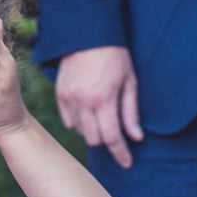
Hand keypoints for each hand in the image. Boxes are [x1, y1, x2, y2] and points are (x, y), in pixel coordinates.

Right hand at [54, 45, 141, 168]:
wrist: (88, 33)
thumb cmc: (114, 55)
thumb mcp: (129, 81)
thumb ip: (131, 112)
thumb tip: (136, 137)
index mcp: (103, 99)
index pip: (111, 137)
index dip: (121, 153)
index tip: (127, 163)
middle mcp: (83, 101)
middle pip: (94, 139)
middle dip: (107, 141)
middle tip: (116, 136)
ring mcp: (69, 98)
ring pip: (80, 131)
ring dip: (93, 131)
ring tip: (102, 120)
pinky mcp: (60, 93)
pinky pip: (68, 120)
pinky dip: (79, 123)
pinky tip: (89, 114)